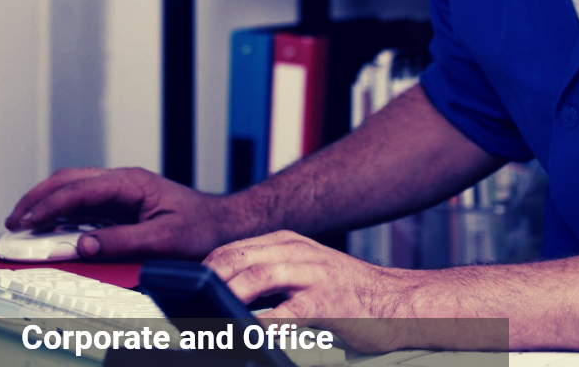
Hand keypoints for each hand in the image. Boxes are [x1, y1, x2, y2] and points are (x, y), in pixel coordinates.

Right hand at [5, 167, 255, 260]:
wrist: (224, 223)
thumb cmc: (201, 226)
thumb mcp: (163, 239)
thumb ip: (121, 242)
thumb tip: (84, 245)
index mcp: (129, 183)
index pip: (77, 190)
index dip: (47, 207)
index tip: (27, 223)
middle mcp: (121, 182)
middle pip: (67, 181)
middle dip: (36, 199)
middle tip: (14, 221)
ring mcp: (120, 191)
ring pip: (72, 189)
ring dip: (46, 204)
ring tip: (24, 224)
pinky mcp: (121, 204)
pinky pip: (83, 203)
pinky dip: (61, 213)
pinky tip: (51, 227)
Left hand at [203, 230, 425, 352]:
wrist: (401, 302)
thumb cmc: (348, 293)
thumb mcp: (305, 272)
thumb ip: (269, 278)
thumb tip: (224, 296)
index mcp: (287, 243)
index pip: (230, 249)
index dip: (201, 269)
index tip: (177, 290)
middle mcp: (297, 252)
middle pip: (235, 259)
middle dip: (204, 282)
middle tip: (182, 305)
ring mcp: (313, 275)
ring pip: (256, 278)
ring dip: (225, 298)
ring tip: (204, 317)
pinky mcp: (327, 303)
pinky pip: (287, 314)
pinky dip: (261, 326)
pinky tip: (244, 336)